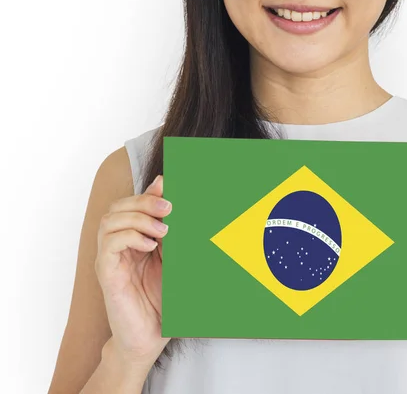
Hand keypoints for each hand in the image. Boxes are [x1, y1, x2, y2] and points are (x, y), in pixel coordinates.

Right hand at [95, 174, 170, 365]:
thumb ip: (175, 235)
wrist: (151, 338)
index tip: (170, 185)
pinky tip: (150, 246)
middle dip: (144, 201)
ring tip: (163, 230)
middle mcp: (119, 246)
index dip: (148, 191)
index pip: (132, 203)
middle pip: (119, 207)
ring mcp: (111, 259)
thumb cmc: (164, 301)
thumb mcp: (175, 262)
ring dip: (138, 218)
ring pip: (110, 221)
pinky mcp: (107, 274)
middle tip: (169, 208)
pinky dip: (129, 237)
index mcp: (134, 239)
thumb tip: (181, 208)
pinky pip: (109, 245)